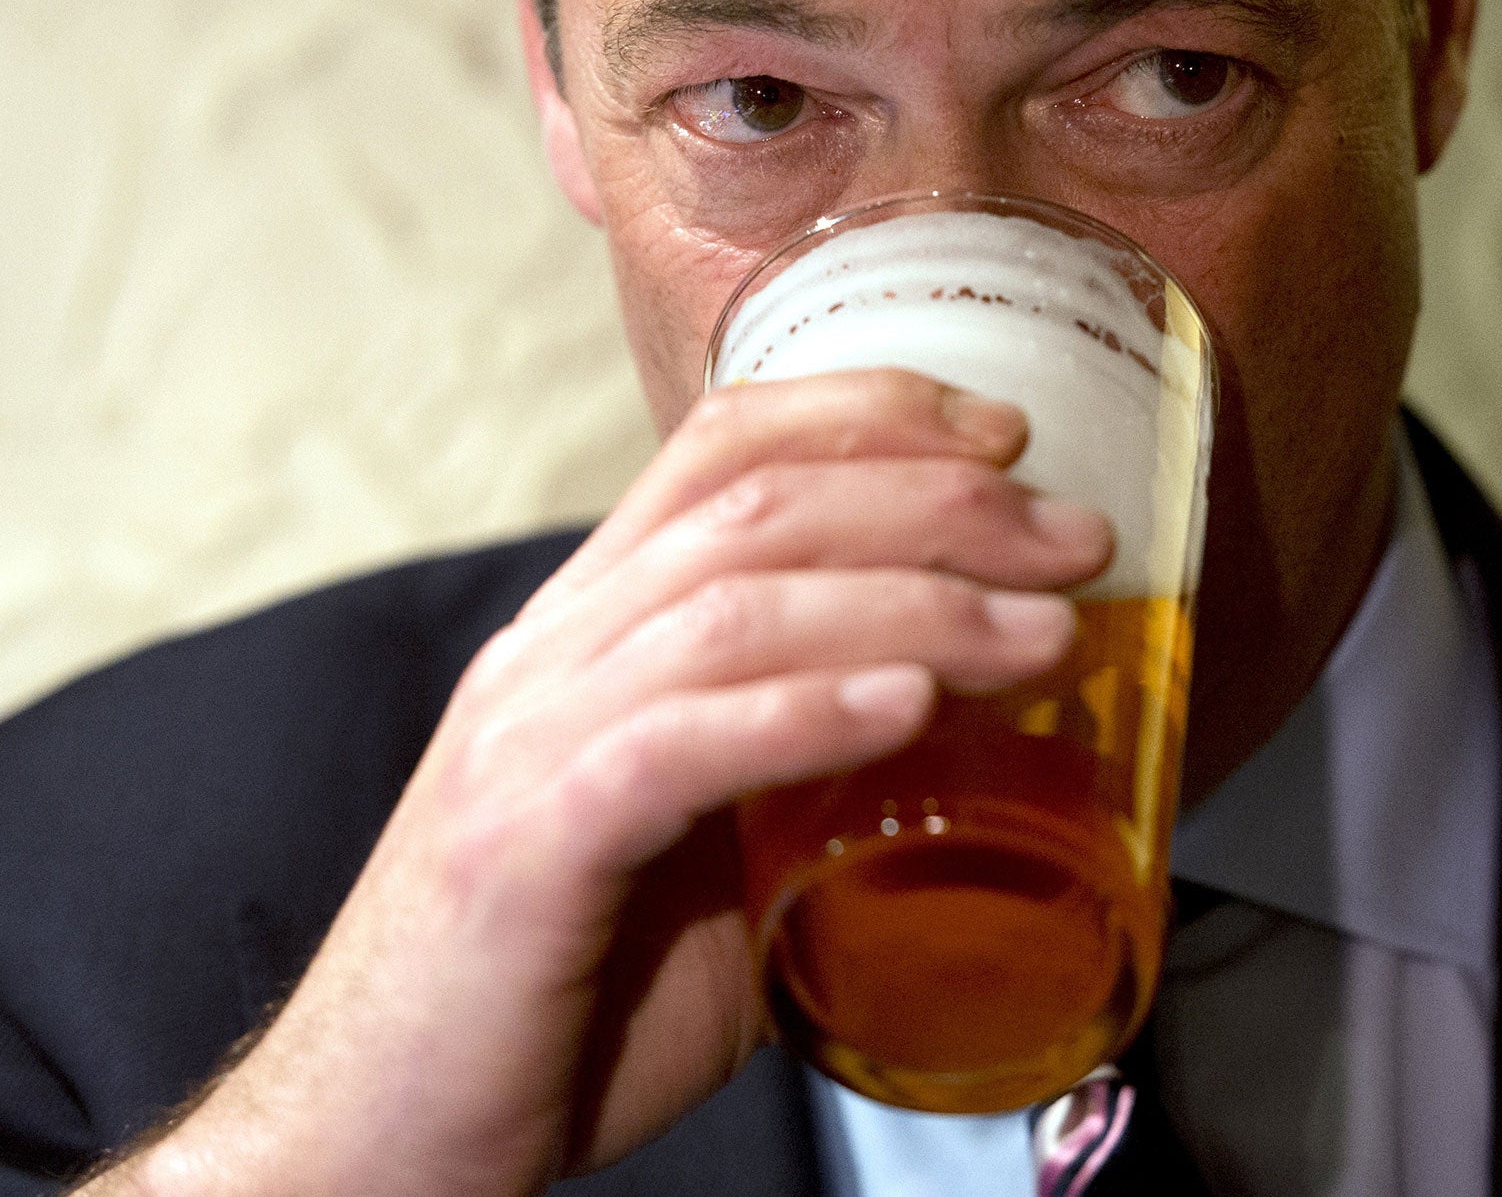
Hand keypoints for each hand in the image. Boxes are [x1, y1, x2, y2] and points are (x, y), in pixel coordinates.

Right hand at [115, 370, 1111, 1196]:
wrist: (390, 1131)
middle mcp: (556, 651)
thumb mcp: (713, 850)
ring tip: (1044, 637)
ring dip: (914, 607)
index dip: (871, 412)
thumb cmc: (574, 991)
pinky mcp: (524, 846)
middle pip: (756, 507)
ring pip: (733, 609)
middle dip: (937, 503)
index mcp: (596, 627)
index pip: (725, 445)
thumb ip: (812, 779)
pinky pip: (673, 746)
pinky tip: (908, 710)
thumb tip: (978, 748)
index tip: (1005, 437)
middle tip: (1076, 542)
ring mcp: (530, 739)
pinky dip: (803, 713)